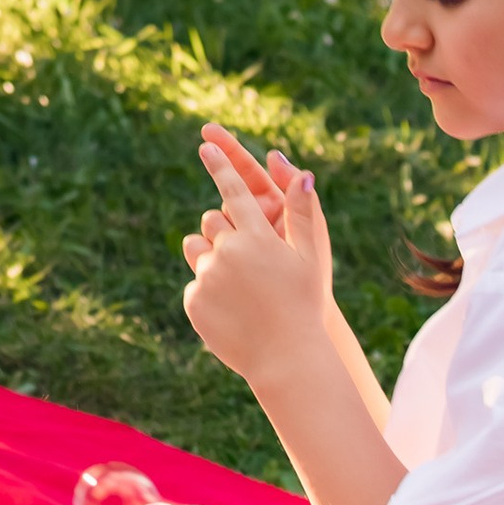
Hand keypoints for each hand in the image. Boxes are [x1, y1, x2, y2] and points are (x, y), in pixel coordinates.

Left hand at [181, 136, 336, 388]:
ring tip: (238, 286)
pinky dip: (208, 291)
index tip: (206, 144)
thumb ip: (302, 214)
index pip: (234, 190)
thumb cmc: (304, 305)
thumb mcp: (310, 258)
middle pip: (212, 220)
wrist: (286, 360)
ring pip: (196, 249)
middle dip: (225, 232)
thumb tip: (304, 172)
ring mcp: (207, 277)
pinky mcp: (194, 300)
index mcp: (257, 237)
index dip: (220, 165)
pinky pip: (194, 283)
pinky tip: (231, 310)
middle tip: (248, 260)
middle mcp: (227, 252)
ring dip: (211, 258)